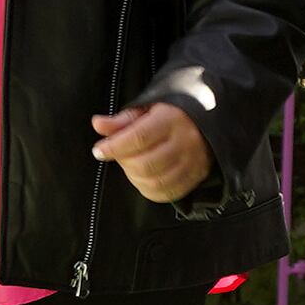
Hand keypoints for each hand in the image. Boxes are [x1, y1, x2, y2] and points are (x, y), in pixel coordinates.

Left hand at [91, 98, 212, 202]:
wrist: (207, 123)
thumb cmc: (171, 115)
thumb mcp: (147, 110)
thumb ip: (122, 120)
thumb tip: (98, 124)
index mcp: (172, 119)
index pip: (139, 137)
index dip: (114, 147)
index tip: (98, 150)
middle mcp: (186, 141)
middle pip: (145, 163)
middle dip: (124, 162)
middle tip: (119, 155)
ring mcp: (193, 162)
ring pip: (155, 181)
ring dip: (134, 177)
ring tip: (131, 165)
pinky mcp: (196, 176)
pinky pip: (167, 193)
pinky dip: (148, 189)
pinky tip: (143, 178)